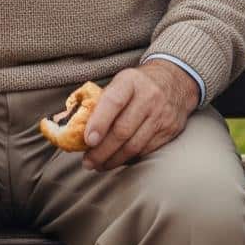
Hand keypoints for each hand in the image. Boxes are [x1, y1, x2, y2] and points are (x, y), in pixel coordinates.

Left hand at [81, 60, 199, 171]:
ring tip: (99, 165)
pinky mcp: (170, 129)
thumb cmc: (137, 85)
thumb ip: (99, 101)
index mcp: (131, 81)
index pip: (114, 101)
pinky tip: (117, 160)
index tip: (87, 140)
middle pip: (122, 130)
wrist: (176, 79)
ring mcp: (162, 114)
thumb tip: (67, 122)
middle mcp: (149, 96)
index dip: (99, 122)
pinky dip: (129, 158)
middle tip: (87, 162)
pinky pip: (146, 150)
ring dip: (113, 160)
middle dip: (101, 151)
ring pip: (134, 145)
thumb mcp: (120, 82)